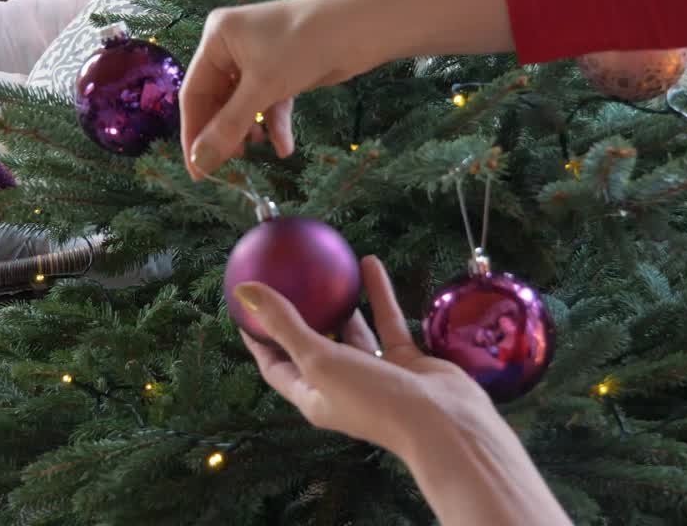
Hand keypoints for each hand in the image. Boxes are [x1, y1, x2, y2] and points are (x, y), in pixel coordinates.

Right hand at [180, 0, 514, 180]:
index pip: (194, 93)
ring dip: (248, 130)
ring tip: (255, 152)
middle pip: (217, 100)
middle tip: (229, 167)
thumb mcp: (263, 88)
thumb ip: (229, 127)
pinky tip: (284, 147)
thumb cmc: (303, 46)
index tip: (196, 170)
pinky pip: (268, 102)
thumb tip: (199, 164)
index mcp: (216, 38)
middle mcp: (232, 45)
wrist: (361, 27)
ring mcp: (258, 57)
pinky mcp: (282, 69)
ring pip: (242, 104)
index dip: (193, 134)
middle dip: (224, 133)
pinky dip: (274, 123)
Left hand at [236, 256, 572, 525]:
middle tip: (288, 282)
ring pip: (353, 334)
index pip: (276, 366)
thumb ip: (284, 324)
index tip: (247, 307)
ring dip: (341, 305)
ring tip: (328, 273)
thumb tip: (244, 291)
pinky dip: (377, 294)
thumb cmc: (372, 398)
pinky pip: (386, 321)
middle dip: (300, 318)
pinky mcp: (405, 361)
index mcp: (314, 396)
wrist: (442, 423)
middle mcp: (342, 386)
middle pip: (313, 348)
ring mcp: (375, 374)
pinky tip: (367, 262)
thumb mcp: (318, 359)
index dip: (258, 339)